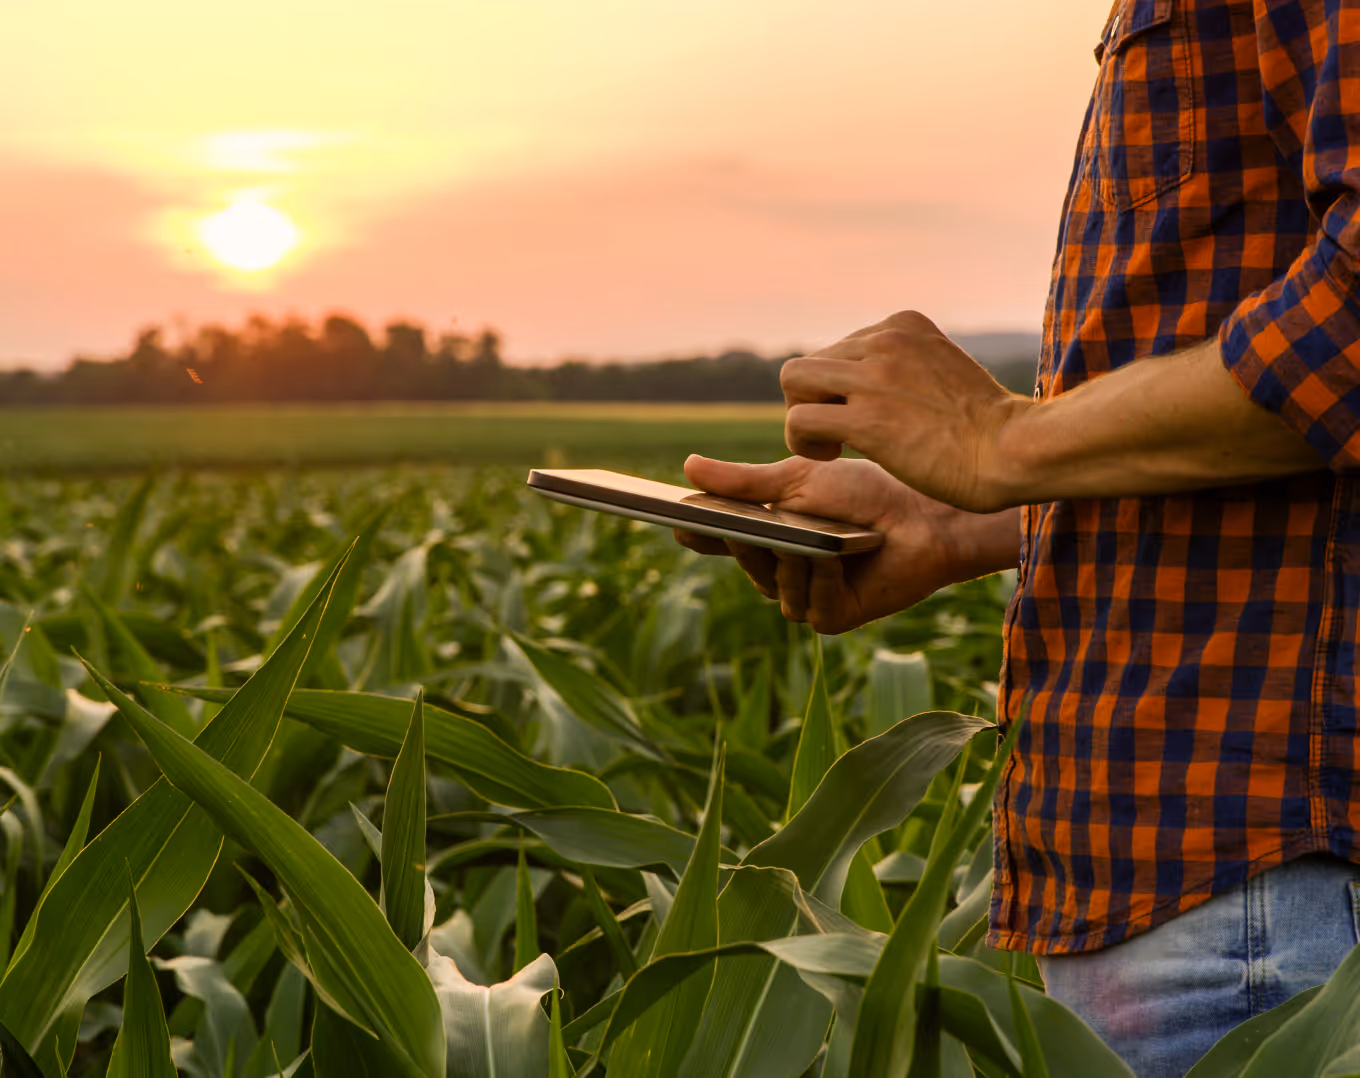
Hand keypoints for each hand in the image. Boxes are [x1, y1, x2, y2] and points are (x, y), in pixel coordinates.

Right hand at [674, 453, 1019, 633]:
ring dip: (788, 560)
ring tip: (802, 538)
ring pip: (775, 588)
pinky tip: (834, 557)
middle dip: (746, 543)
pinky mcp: (836, 616)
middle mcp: (786, 568)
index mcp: (773, 533)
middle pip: (746, 564)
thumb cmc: (865, 491)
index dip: (701, 534)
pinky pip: (808, 604)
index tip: (677, 523)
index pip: (724, 539)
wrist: (924, 514)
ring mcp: (809, 595)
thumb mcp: (796, 479)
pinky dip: (818, 578)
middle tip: (738, 526)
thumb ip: (743, 482)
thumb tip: (688, 468)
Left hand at [779, 310, 1033, 512]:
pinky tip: (832, 455)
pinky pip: (800, 420)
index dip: (841, 386)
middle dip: (815, 400)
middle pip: (811, 362)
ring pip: (794, 381)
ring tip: (830, 444)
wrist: (1013, 450)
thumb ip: (904, 367)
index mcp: (904, 326)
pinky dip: (802, 442)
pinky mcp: (866, 419)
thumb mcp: (942, 370)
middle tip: (838, 433)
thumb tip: (865, 389)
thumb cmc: (987, 427)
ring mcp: (874, 377)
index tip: (864, 413)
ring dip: (802, 416)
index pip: (841, 346)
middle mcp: (885, 341)